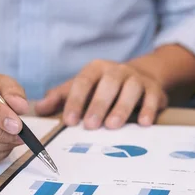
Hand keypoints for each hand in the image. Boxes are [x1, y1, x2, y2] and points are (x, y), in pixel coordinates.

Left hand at [35, 60, 166, 128]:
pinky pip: (152, 97)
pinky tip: (143, 123)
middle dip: (98, 105)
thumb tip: (39, 109)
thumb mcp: (83, 87)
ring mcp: (137, 79)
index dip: (75, 101)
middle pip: (108, 84)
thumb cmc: (105, 87)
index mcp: (96, 69)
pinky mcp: (154, 89)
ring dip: (122, 107)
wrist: (142, 76)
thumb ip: (62, 97)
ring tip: (113, 126)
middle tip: (91, 126)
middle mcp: (117, 70)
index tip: (70, 121)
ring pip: (130, 89)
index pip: (83, 82)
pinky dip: (148, 109)